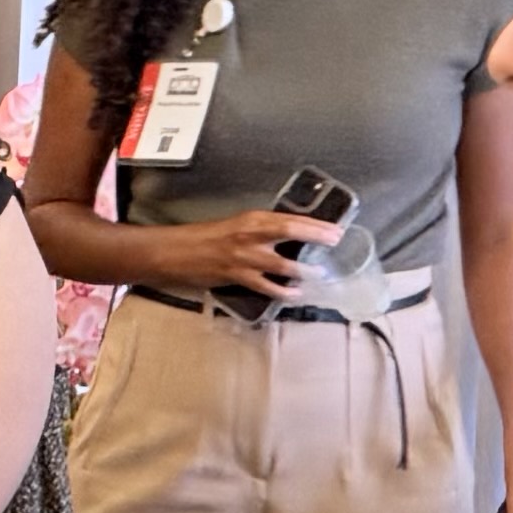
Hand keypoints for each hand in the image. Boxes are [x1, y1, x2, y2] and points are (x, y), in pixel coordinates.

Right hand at [150, 206, 336, 299]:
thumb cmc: (205, 237)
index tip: (334, 227)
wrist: (176, 251)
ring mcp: (245, 257)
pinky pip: (266, 286)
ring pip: (283, 264)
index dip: (315, 224)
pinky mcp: (237, 276)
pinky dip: (283, 291)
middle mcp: (251, 234)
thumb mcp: (236, 226)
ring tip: (320, 273)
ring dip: (305, 270)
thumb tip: (289, 238)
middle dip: (317, 237)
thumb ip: (261, 231)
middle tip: (336, 242)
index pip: (290, 219)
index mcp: (252, 219)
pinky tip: (296, 293)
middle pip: (292, 232)